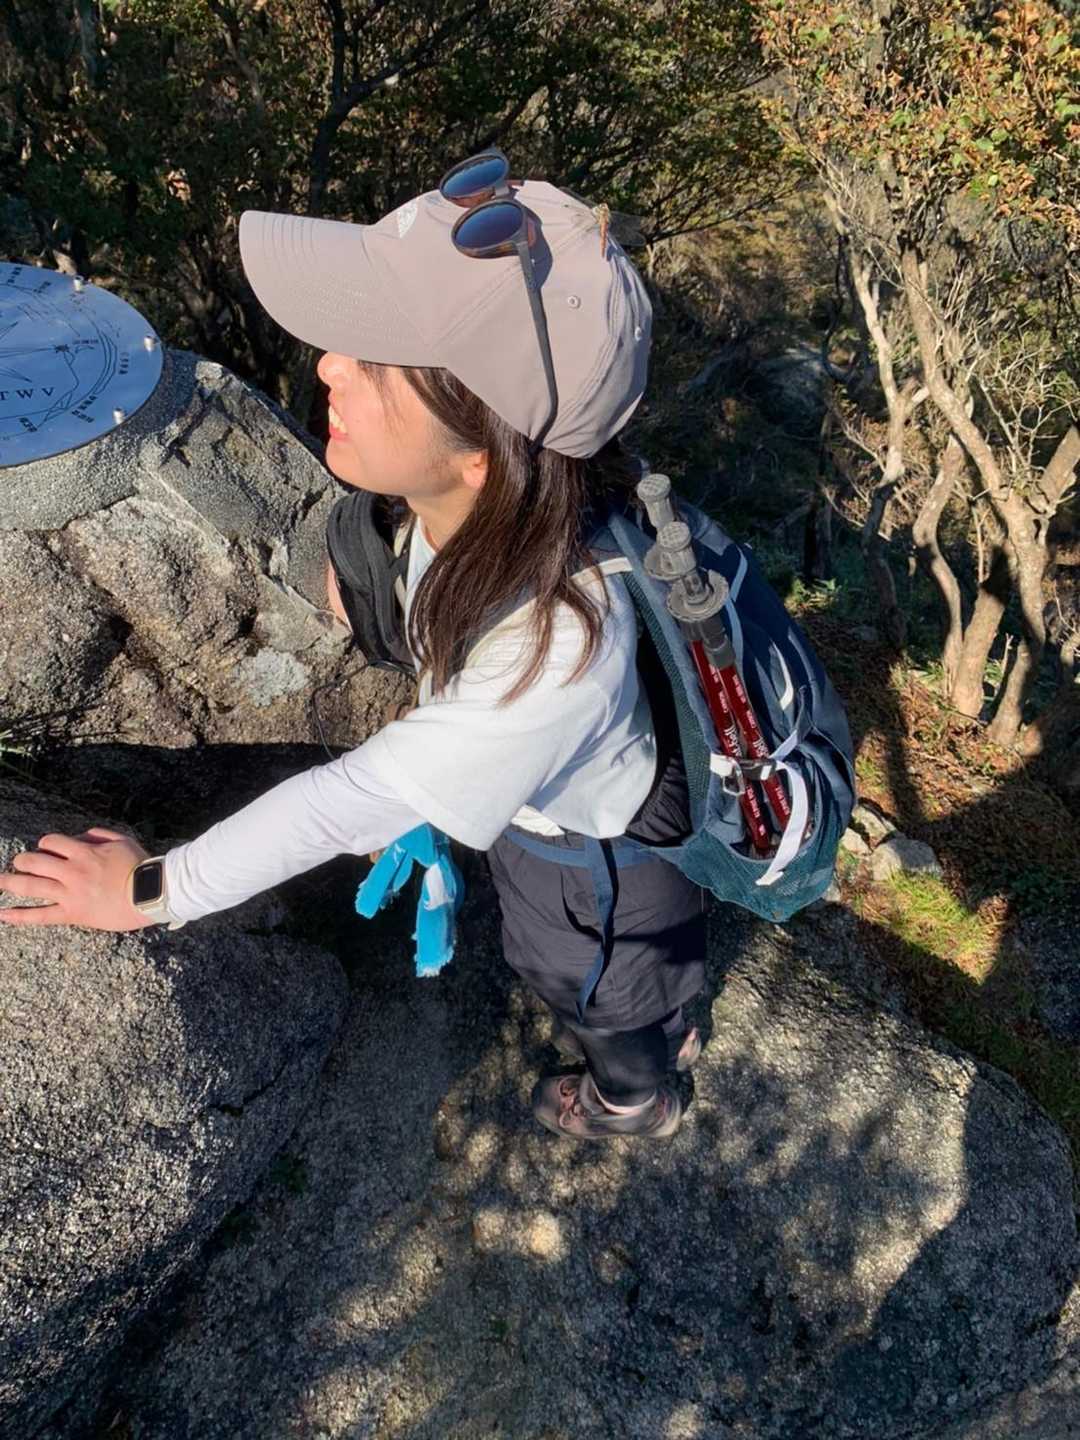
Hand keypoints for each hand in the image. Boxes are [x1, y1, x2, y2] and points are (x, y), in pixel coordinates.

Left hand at [0, 828, 155, 930]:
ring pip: (30, 886)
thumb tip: (79, 837)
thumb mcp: (122, 840)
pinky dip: (18, 916)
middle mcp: (71, 871)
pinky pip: (40, 915)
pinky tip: (2, 914)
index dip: (45, 844)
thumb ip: (98, 834)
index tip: (47, 849)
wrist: (151, 894)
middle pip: (33, 862)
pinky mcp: (73, 914)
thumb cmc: (140, 866)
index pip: (50, 843)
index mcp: (83, 852)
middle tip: (20, 863)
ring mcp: (69, 894)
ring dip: (9, 882)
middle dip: (22, 861)